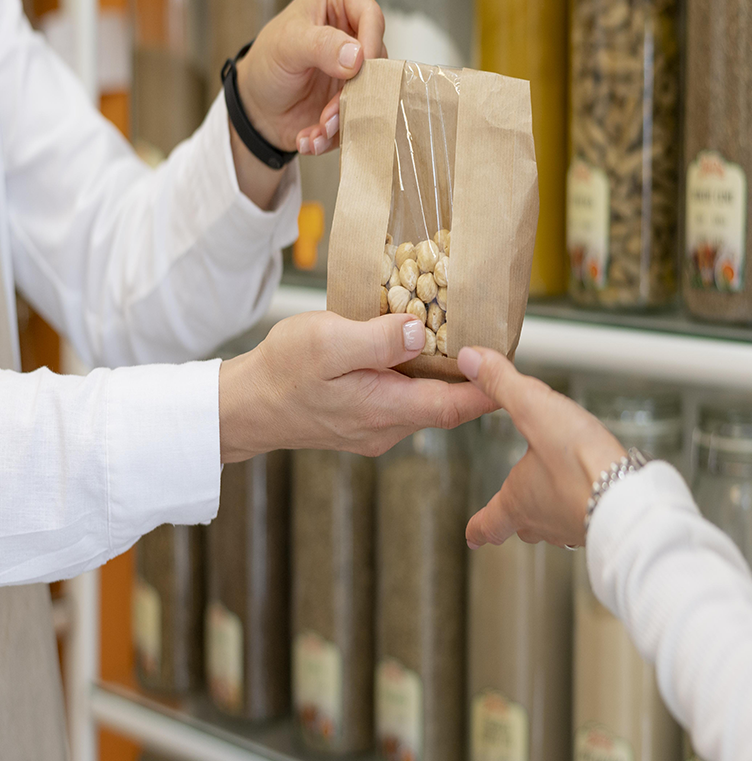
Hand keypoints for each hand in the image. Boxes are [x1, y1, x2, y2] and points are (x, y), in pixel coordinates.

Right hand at [219, 313, 493, 461]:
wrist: (245, 407)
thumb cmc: (281, 372)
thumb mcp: (327, 342)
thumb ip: (378, 339)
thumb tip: (423, 331)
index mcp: (385, 408)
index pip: (455, 405)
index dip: (490, 387)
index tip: (514, 366)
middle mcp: (386, 427)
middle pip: (445, 404)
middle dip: (471, 377)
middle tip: (490, 338)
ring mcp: (374, 429)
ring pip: (423, 402)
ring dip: (440, 375)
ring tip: (452, 336)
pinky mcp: (362, 422)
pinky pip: (401, 401)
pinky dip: (413, 378)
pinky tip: (406, 351)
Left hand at [235, 0, 385, 156]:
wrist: (258, 107)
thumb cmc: (267, 63)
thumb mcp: (286, 46)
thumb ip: (320, 45)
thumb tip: (357, 56)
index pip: (372, 16)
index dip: (369, 47)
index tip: (355, 74)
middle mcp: (357, 26)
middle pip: (378, 60)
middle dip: (354, 94)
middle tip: (327, 115)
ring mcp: (361, 63)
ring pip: (373, 92)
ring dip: (345, 119)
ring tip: (316, 131)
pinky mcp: (360, 93)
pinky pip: (363, 115)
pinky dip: (338, 133)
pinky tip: (312, 138)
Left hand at [458, 347, 625, 548]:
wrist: (632, 498)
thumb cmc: (581, 464)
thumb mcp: (534, 411)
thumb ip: (502, 384)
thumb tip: (470, 360)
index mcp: (519, 501)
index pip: (489, 523)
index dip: (478, 528)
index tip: (470, 536)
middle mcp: (544, 522)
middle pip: (522, 528)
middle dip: (514, 519)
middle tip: (508, 517)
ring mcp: (575, 527)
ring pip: (554, 526)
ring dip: (548, 513)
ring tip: (551, 496)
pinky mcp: (603, 523)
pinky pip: (585, 519)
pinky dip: (581, 507)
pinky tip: (591, 491)